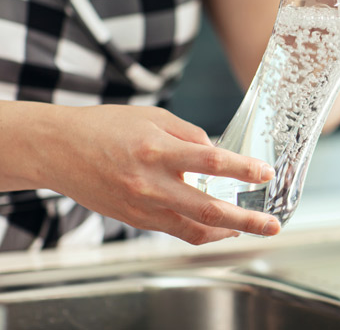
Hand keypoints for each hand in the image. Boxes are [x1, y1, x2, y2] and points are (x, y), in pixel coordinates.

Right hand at [36, 105, 280, 244]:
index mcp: (157, 151)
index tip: (265, 173)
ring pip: (195, 228)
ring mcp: (142, 207)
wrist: (58, 150)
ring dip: (229, 231)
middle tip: (272, 224)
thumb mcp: (153, 117)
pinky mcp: (136, 220)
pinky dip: (203, 231)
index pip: (211, 163)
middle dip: (246, 219)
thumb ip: (190, 135)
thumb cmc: (107, 127)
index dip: (243, 169)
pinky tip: (220, 226)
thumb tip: (218, 155)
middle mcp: (150, 184)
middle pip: (209, 208)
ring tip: (252, 228)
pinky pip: (177, 231)